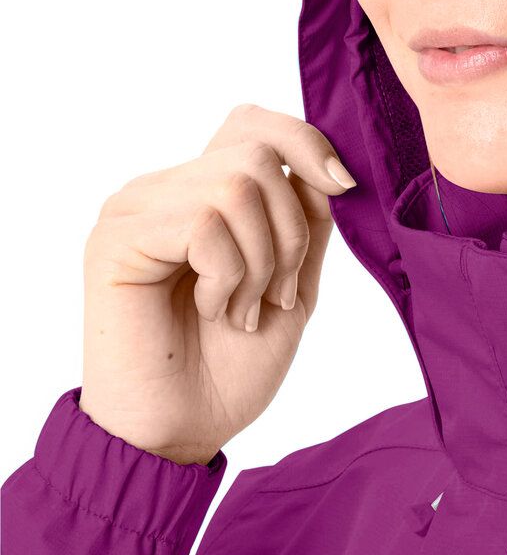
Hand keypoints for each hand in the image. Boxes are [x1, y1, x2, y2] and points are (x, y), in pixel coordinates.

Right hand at [79, 103, 356, 464]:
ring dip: (261, 261)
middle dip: (290, 230)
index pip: (251, 123)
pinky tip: (211, 311)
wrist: (184, 431)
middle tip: (275, 294)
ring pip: (236, 184)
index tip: (343, 186)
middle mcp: (162, 191)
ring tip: (240, 310)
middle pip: (256, 153)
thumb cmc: (232, 367)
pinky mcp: (115, 239)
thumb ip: (308, 222)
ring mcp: (133, 210)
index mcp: (201, 194)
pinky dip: (228, 275)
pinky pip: (204, 223)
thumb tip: (326, 167)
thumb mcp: (295, 284)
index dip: (303, 140)